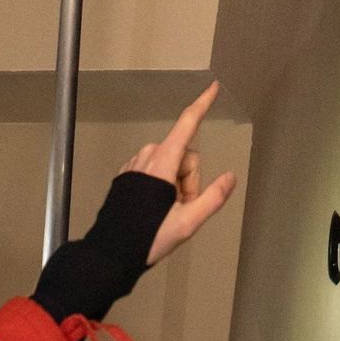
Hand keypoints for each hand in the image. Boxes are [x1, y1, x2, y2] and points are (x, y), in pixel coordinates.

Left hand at [120, 81, 235, 265]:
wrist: (109, 254)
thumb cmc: (149, 238)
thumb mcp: (187, 223)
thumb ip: (213, 198)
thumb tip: (231, 177)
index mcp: (163, 162)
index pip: (187, 124)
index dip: (202, 104)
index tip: (213, 86)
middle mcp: (148, 155)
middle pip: (185, 156)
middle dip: (190, 180)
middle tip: (181, 209)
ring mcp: (135, 164)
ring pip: (171, 164)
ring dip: (175, 185)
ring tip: (166, 213)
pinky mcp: (126, 174)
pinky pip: (154, 170)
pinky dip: (160, 185)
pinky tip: (152, 209)